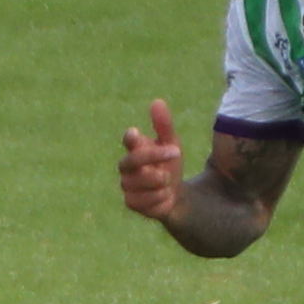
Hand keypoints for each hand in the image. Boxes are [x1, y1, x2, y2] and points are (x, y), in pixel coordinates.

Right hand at [117, 98, 192, 223]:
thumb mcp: (171, 144)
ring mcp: (127, 185)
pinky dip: (160, 196)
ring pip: (141, 182)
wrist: (173, 194)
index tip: (139, 133)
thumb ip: (164, 125)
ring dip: (161, 180)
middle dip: (154, 157)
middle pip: (132, 160)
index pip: (128, 139)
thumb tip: (157, 101)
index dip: (132, 138)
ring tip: (168, 179)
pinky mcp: (131, 202)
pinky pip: (144, 199)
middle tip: (177, 152)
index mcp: (135, 148)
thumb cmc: (168, 164)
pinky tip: (164, 194)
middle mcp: (126, 166)